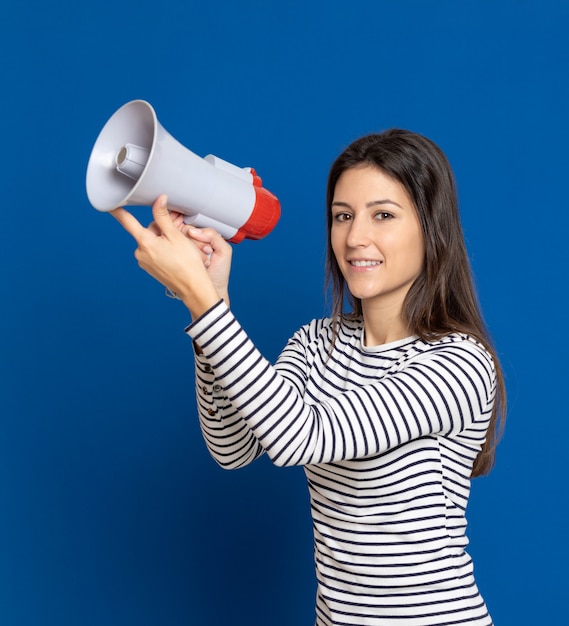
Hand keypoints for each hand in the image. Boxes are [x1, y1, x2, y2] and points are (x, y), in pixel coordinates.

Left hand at [111, 195, 223, 319]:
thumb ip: (163, 217)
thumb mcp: (176, 236)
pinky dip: (163, 250)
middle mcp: (140, 253)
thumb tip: (159, 200)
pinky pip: (154, 252)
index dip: (118, 211)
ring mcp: (145, 262)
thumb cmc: (187, 263)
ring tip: (179, 248)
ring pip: (152, 242)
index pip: (127, 222)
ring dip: (163, 240)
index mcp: (145, 243)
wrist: (192, 287)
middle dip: (161, 229)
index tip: (110, 205)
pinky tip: (175, 255)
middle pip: (147, 231)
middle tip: (178, 232)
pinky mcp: (150, 268)